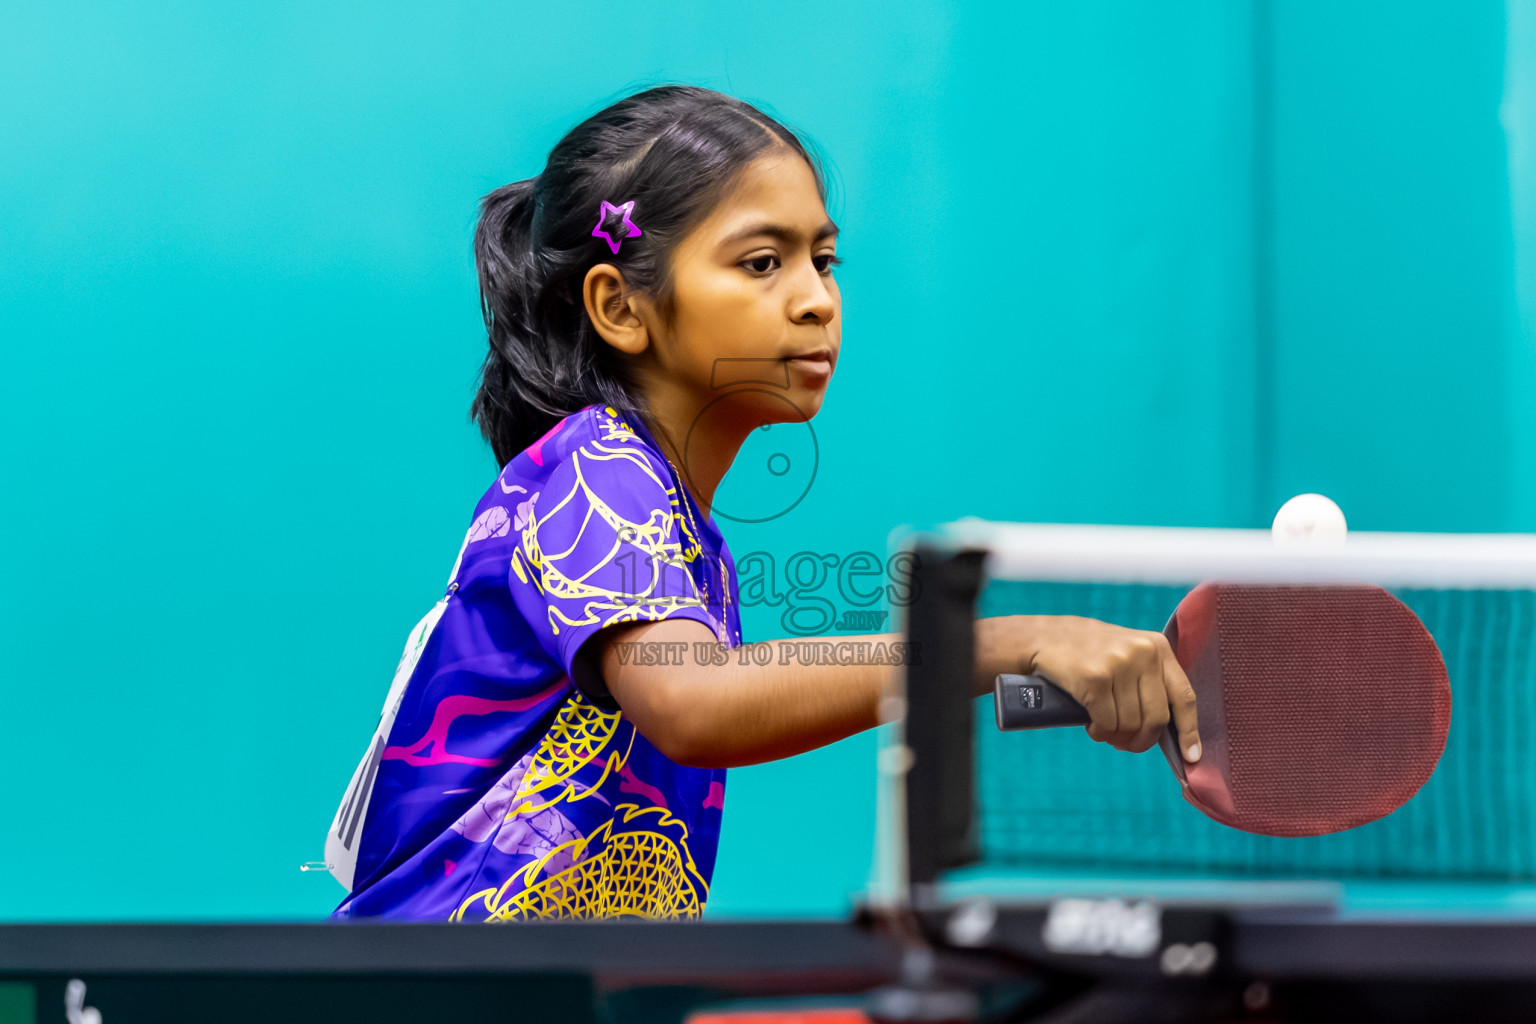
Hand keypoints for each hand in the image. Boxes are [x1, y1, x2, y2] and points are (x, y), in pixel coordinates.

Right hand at [975, 615, 1201, 759]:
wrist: (1043, 638)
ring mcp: (1119, 664)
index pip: (1183, 696)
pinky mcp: (1096, 677)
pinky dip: (1100, 732)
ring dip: (1116, 736)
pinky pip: (1107, 722)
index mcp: (1157, 647)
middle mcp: (1143, 653)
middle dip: (1141, 740)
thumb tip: (1169, 729)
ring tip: (1103, 730)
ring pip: (1130, 724)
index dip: (1189, 731)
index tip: (1191, 757)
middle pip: (1156, 718)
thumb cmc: (1087, 654)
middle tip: (1126, 744)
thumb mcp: (1126, 653)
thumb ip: (1149, 679)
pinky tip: (1092, 726)